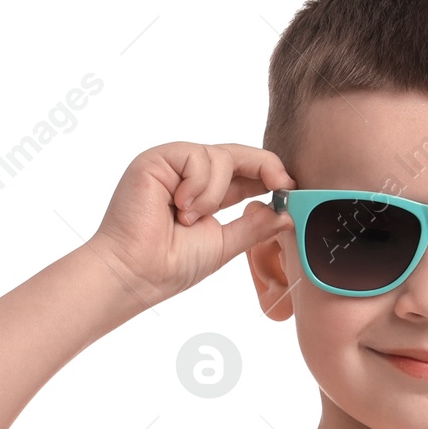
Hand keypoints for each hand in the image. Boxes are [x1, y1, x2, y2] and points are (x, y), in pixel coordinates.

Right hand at [87, 141, 294, 309]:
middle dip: (263, 166)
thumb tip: (286, 213)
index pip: (244, 173)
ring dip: (215, 192)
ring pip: (219, 155)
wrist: (138, 273)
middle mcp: (189, 176)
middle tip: (281, 183)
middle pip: (236, 155)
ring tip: (190, 218)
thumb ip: (254, 226)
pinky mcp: (156, 159)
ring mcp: (172, 165)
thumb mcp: (225, 243)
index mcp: (206, 194)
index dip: (270, 174)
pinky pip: (196, 155)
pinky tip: (181, 207)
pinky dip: (198, 184)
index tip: (289, 187)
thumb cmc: (172, 264)